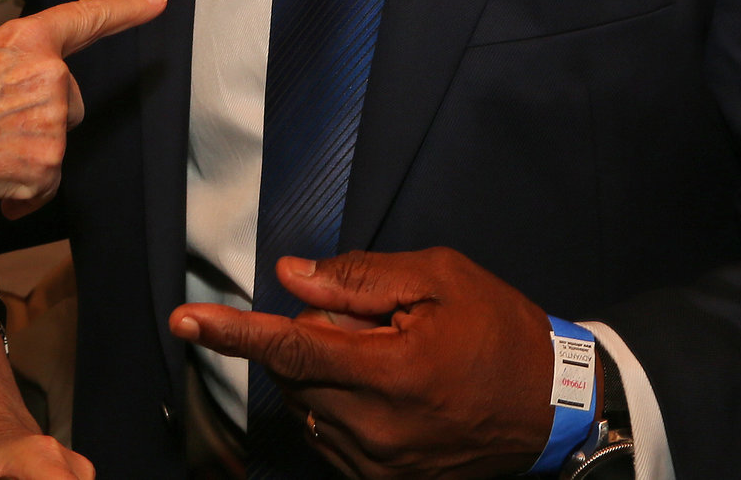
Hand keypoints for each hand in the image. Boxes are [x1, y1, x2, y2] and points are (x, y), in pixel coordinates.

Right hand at [0, 0, 166, 224]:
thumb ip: (2, 65)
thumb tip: (11, 88)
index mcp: (24, 40)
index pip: (84, 20)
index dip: (124, 11)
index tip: (157, 2)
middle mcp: (48, 76)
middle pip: (68, 101)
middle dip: (37, 116)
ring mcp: (50, 123)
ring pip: (55, 143)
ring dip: (26, 154)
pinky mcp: (45, 167)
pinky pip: (44, 185)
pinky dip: (22, 192)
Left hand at [170, 249, 555, 479]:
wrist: (554, 407)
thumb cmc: (501, 331)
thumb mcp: (440, 279)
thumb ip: (359, 280)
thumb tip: (290, 279)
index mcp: (393, 371)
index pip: (292, 349)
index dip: (234, 333)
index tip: (185, 321)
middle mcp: (378, 428)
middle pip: (297, 373)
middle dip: (318, 336)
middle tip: (375, 323)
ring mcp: (380, 464)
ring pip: (309, 407)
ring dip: (328, 374)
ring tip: (392, 359)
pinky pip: (329, 437)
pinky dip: (339, 405)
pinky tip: (386, 391)